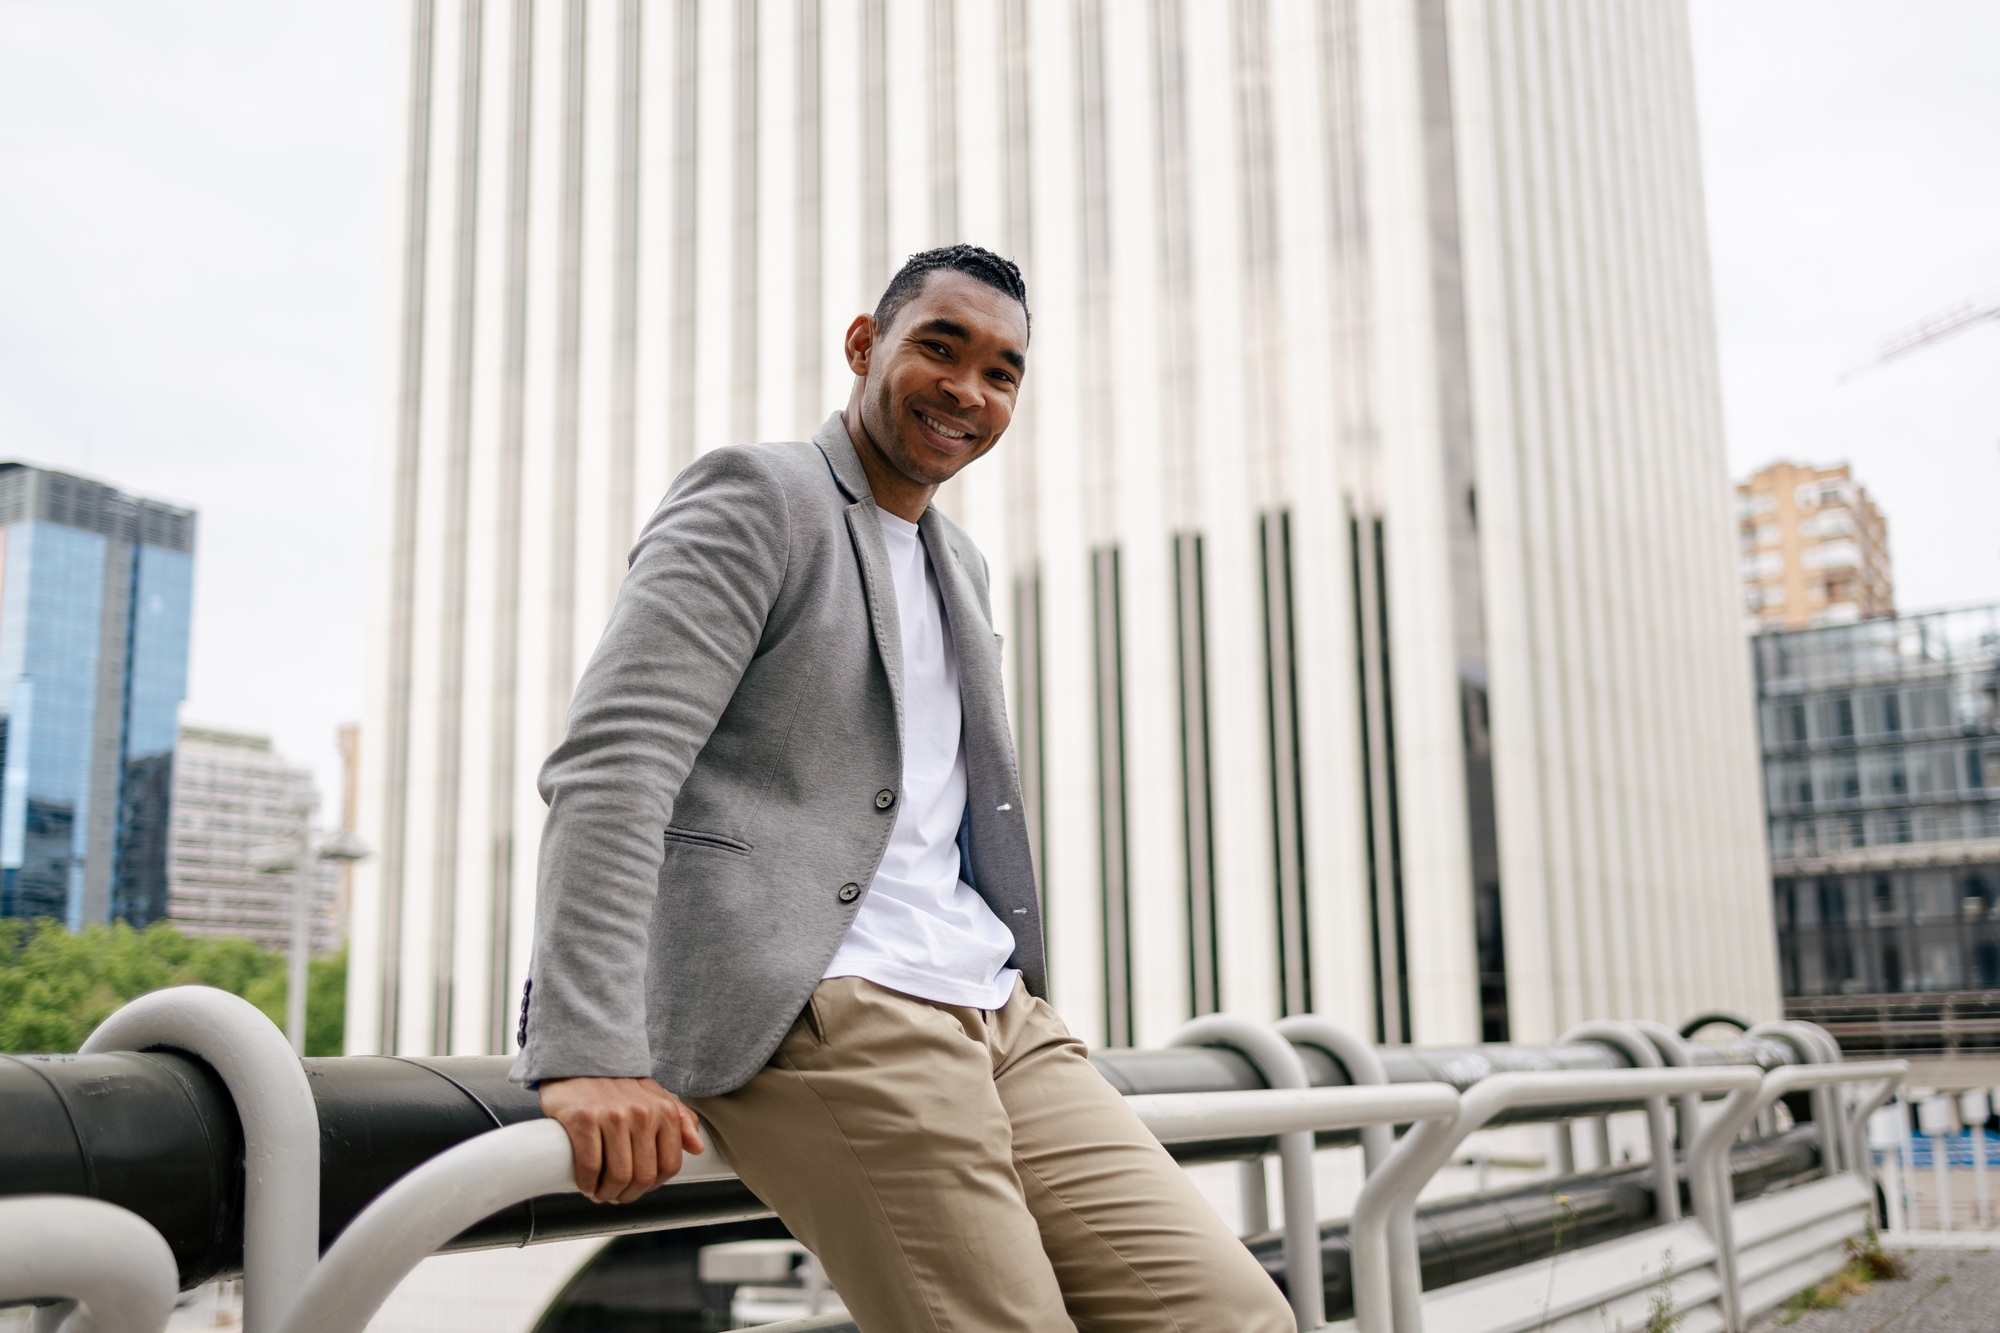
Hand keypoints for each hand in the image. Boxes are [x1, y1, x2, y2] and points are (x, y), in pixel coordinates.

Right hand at [538, 1076, 705, 1203]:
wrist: (582, 1059)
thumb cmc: (619, 1085)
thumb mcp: (656, 1097)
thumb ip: (681, 1120)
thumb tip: (697, 1148)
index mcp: (664, 1111)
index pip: (668, 1166)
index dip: (653, 1186)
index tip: (637, 1187)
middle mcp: (641, 1113)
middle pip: (642, 1176)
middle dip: (627, 1194)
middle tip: (614, 1195)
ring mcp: (612, 1115)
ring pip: (617, 1175)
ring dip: (606, 1193)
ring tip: (599, 1191)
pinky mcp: (583, 1119)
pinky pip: (590, 1166)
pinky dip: (587, 1183)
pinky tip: (585, 1182)